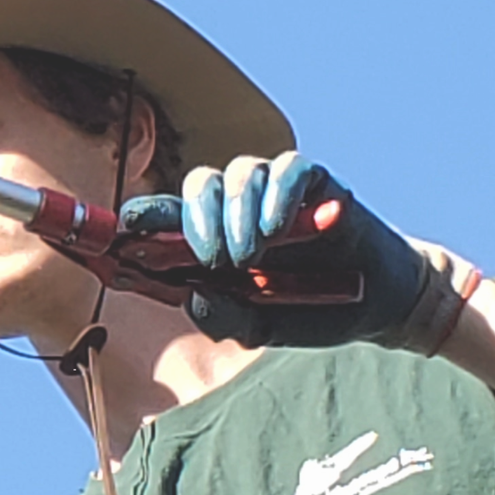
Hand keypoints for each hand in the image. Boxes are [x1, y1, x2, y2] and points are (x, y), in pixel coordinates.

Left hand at [119, 151, 476, 353]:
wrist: (377, 304)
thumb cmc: (307, 310)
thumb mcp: (258, 326)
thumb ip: (222, 315)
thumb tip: (192, 296)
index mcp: (208, 240)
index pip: (163, 220)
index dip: (138, 220)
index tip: (118, 234)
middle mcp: (235, 208)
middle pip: (196, 183)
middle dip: (192, 217)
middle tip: (207, 256)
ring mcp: (274, 192)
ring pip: (238, 171)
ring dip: (235, 211)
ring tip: (250, 254)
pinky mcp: (315, 182)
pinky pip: (289, 168)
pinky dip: (277, 194)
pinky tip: (276, 227)